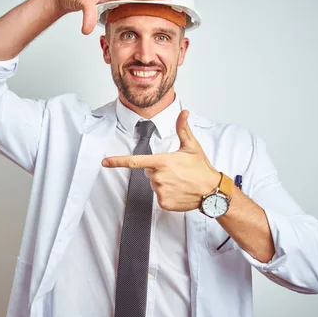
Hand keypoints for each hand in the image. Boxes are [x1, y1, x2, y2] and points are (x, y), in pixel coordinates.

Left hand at [102, 110, 221, 211]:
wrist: (211, 192)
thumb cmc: (201, 169)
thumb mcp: (192, 147)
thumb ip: (183, 129)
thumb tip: (184, 113)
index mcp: (162, 162)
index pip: (135, 161)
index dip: (117, 161)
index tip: (105, 162)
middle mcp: (158, 176)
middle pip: (148, 172)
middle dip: (158, 170)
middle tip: (175, 171)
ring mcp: (160, 191)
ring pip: (154, 184)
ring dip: (163, 182)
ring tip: (179, 181)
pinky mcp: (163, 202)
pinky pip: (159, 196)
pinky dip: (167, 194)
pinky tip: (179, 191)